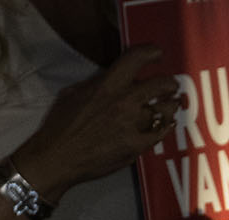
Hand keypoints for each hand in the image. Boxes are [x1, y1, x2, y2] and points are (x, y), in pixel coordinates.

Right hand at [16, 45, 182, 200]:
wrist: (58, 157)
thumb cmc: (60, 125)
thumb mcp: (73, 93)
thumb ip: (97, 83)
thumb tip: (110, 78)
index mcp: (107, 85)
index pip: (136, 58)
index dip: (151, 53)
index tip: (157, 54)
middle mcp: (124, 102)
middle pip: (161, 85)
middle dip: (169, 84)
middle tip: (170, 86)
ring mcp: (133, 125)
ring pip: (165, 110)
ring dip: (170, 106)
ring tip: (170, 105)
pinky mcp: (136, 146)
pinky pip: (160, 133)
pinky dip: (166, 127)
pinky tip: (166, 125)